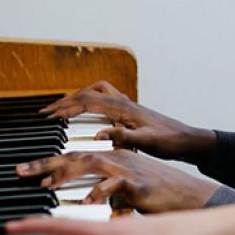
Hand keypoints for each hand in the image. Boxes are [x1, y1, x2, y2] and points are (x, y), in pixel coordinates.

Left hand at [16, 149, 219, 212]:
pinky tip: (85, 204)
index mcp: (112, 159)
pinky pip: (115, 186)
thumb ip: (107, 195)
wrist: (194, 197)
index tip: (23, 171)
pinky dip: (99, 193)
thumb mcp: (129, 194)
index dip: (48, 162)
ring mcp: (128, 170)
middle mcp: (117, 159)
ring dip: (64, 173)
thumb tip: (86, 204)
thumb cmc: (161, 198)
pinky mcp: (140, 185)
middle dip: (44, 163)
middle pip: (74, 155)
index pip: (74, 156)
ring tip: (44, 185)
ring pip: (90, 163)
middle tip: (20, 172)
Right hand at [41, 81, 216, 162]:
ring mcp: (127, 104)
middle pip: (87, 93)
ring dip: (77, 97)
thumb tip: (100, 135)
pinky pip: (104, 98)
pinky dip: (91, 100)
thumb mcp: (147, 143)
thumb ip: (123, 138)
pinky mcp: (130, 110)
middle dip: (65, 101)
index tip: (49, 116)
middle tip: (47, 112)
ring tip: (61, 108)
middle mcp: (124, 102)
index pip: (88, 102)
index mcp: (124, 108)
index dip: (66, 108)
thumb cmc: (170, 141)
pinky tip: (87, 112)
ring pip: (95, 91)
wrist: (188, 140)